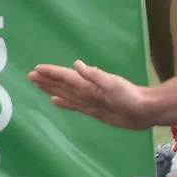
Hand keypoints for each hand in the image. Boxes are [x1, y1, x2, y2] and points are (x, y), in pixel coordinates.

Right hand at [29, 61, 155, 128]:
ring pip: (66, 94)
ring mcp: (90, 101)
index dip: (52, 73)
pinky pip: (74, 105)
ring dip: (52, 89)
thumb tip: (77, 64)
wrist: (146, 110)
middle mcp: (87, 91)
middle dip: (47, 80)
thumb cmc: (132, 97)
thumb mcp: (114, 85)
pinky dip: (63, 102)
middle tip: (30, 75)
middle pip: (63, 84)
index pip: (67, 77)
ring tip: (38, 85)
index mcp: (90, 84)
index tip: (36, 69)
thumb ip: (95, 75)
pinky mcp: (94, 111)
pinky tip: (55, 101)